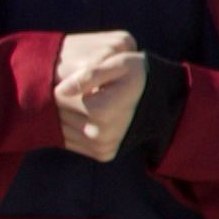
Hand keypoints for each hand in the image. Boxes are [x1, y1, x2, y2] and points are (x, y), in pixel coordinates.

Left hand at [53, 29, 152, 162]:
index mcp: (101, 110)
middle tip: (77, 90)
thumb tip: (60, 90)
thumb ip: (89, 74)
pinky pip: (72, 144)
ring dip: (65, 117)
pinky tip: (84, 117)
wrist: (161, 101)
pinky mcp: (103, 154)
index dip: (61, 84)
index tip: (72, 78)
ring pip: (62, 130)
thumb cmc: (136, 76)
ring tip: (82, 102)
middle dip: (62, 102)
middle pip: (59, 115)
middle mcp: (100, 134)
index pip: (58, 98)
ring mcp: (102, 147)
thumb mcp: (118, 64)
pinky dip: (71, 131)